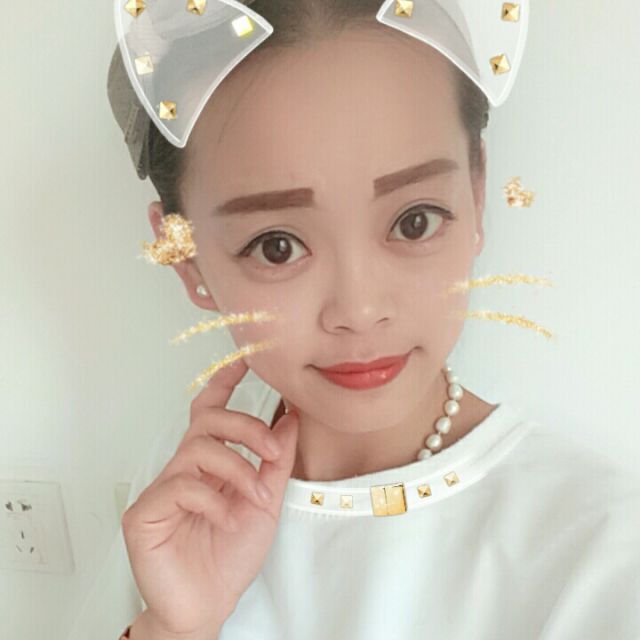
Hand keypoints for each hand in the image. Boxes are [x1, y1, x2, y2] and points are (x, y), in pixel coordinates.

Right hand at [121, 358, 298, 637]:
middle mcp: (184, 468)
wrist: (208, 605)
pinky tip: (225, 518)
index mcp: (210, 464)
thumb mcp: (266, 503)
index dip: (223, 382)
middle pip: (207, 419)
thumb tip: (290, 420)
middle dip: (245, 425)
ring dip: (237, 467)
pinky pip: (181, 485)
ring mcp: (162, 488)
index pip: (211, 412)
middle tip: (272, 449)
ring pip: (198, 447)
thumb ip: (275, 462)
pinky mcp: (144, 513)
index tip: (244, 359)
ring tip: (254, 494)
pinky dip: (212, 499)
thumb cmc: (230, 556)